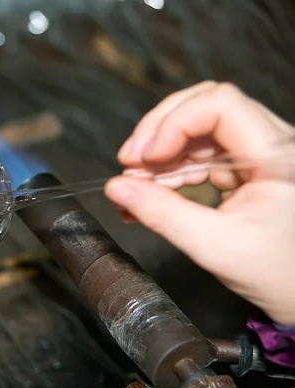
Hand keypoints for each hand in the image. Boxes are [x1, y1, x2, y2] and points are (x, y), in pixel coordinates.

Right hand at [104, 81, 294, 324]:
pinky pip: (197, 154)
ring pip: (195, 130)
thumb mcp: (214, 246)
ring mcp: (256, 152)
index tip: (145, 158)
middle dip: (158, 132)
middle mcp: (271, 143)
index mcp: (278, 155)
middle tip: (128, 163)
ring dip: (158, 156)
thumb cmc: (278, 274)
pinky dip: (168, 170)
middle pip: (204, 107)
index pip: (220, 105)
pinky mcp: (242, 166)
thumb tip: (116, 189)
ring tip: (132, 186)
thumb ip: (162, 214)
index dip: (174, 123)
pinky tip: (147, 192)